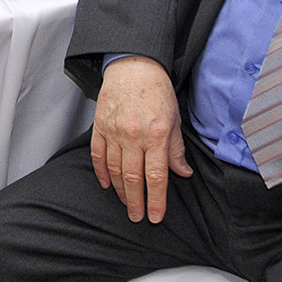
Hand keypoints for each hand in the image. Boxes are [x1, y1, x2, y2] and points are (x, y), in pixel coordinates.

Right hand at [90, 56, 192, 222]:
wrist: (134, 64)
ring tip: (125, 203)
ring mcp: (115, 131)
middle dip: (136, 202)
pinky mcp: (100, 125)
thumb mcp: (175, 119)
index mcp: (157, 135)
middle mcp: (134, 136)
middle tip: (137, 217)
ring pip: (115, 169)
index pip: (157, 177)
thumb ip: (177, 149)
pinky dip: (101, 171)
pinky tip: (106, 183)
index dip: (156, 200)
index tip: (155, 216)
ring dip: (120, 190)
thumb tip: (183, 172)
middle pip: (134, 178)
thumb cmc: (157, 90)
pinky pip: (98, 154)